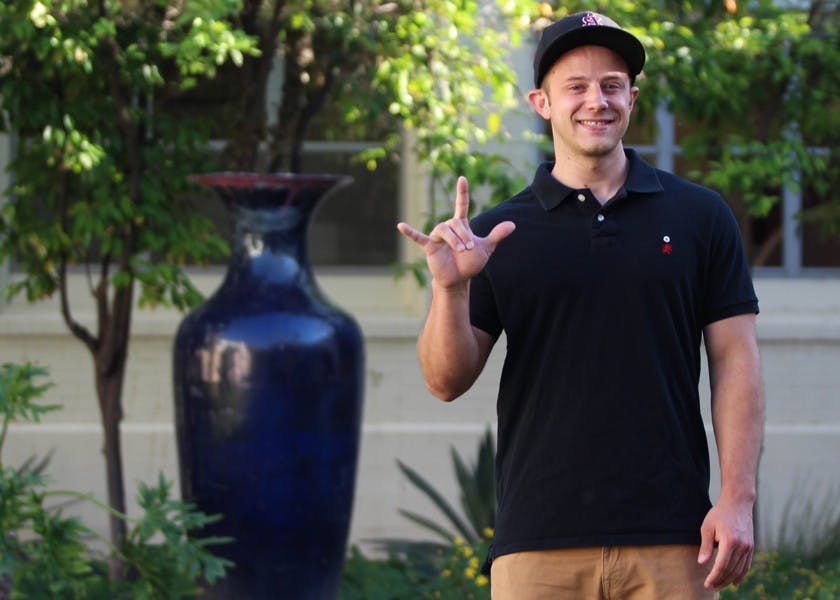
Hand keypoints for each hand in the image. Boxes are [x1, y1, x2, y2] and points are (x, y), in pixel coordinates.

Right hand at [396, 176, 514, 288]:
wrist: (459, 279)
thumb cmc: (470, 263)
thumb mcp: (486, 248)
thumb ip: (497, 235)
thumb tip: (513, 224)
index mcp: (461, 225)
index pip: (461, 205)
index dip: (462, 192)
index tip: (462, 178)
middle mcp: (448, 228)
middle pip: (455, 223)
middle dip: (464, 235)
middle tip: (468, 249)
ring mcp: (437, 237)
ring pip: (444, 230)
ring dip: (454, 240)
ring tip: (461, 251)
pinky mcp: (429, 246)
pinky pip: (418, 237)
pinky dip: (410, 232)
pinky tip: (400, 226)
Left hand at [698, 497, 754, 590]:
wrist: (738, 503)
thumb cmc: (719, 513)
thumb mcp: (707, 527)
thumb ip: (706, 546)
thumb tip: (702, 563)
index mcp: (730, 541)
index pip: (721, 565)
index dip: (714, 577)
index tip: (707, 584)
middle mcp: (742, 546)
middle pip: (731, 570)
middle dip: (721, 581)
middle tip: (711, 588)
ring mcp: (748, 547)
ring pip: (739, 569)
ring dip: (729, 580)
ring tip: (720, 586)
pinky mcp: (751, 546)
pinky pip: (746, 565)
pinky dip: (741, 575)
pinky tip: (735, 582)